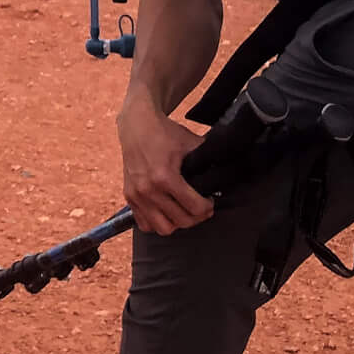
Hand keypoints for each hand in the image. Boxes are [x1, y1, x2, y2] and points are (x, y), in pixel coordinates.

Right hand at [119, 104, 212, 234]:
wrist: (136, 125)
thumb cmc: (164, 133)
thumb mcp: (190, 142)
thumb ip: (207, 159)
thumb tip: (225, 171)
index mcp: (164, 176)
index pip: (194, 207)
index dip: (208, 207)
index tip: (210, 200)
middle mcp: (148, 189)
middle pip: (181, 221)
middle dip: (196, 216)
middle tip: (201, 207)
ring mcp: (136, 195)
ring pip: (162, 229)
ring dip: (177, 223)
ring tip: (183, 211)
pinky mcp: (129, 197)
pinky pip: (145, 224)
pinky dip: (157, 222)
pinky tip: (166, 211)